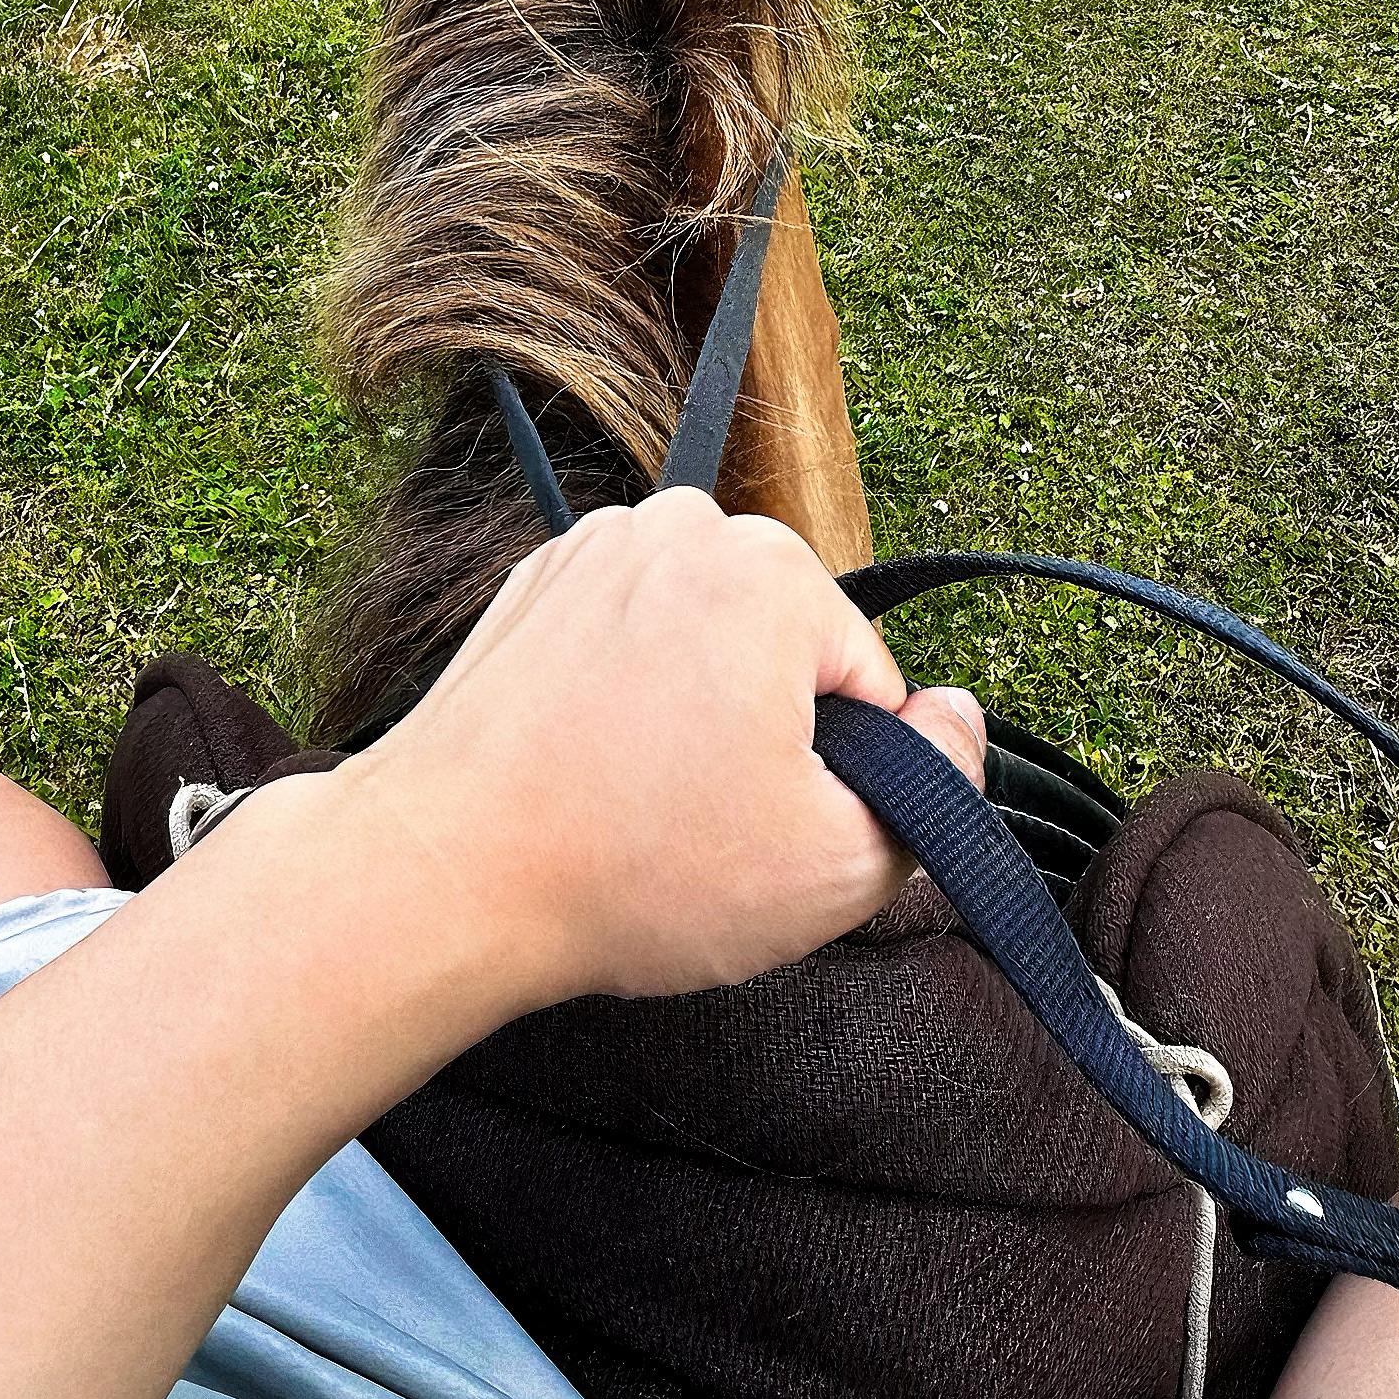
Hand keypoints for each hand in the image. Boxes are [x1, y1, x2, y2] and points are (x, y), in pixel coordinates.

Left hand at [333, 487, 986, 1013]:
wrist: (442, 871)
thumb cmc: (634, 870)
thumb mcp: (842, 863)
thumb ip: (942, 785)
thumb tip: (957, 717)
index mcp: (770, 570)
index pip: (871, 690)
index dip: (841, 780)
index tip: (765, 827)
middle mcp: (682, 527)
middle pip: (788, 654)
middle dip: (767, 740)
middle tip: (700, 826)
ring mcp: (597, 546)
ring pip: (708, 648)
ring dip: (695, 721)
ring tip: (635, 804)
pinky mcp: (535, 584)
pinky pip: (631, 642)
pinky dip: (626, 703)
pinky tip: (588, 772)